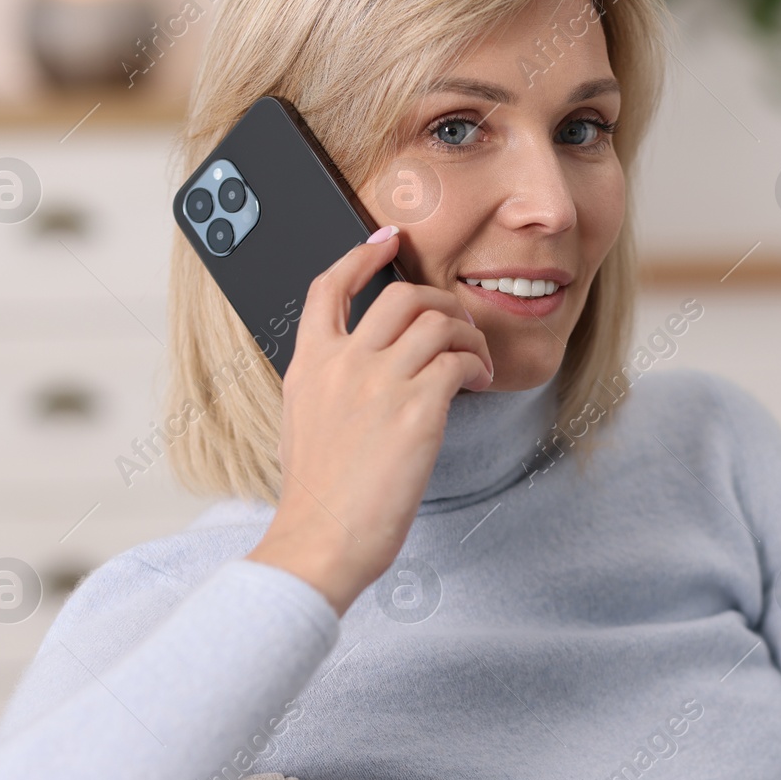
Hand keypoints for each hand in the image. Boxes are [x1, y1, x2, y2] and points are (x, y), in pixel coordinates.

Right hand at [247, 226, 492, 614]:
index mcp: (309, 365)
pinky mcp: (416, 409)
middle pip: (403, 295)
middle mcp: (343, 363)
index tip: (389, 240)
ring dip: (469, 337)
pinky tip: (477, 384)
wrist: (322, 540)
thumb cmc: (318, 497)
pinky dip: (477, 366)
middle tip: (459, 328)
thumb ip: (327, 387)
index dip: (362, 255)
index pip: (329, 287)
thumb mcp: (303, 424)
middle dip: (443, 303)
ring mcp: (379, 383)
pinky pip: (459, 360)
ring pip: (439, 322)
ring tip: (475, 363)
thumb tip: (359, 372)